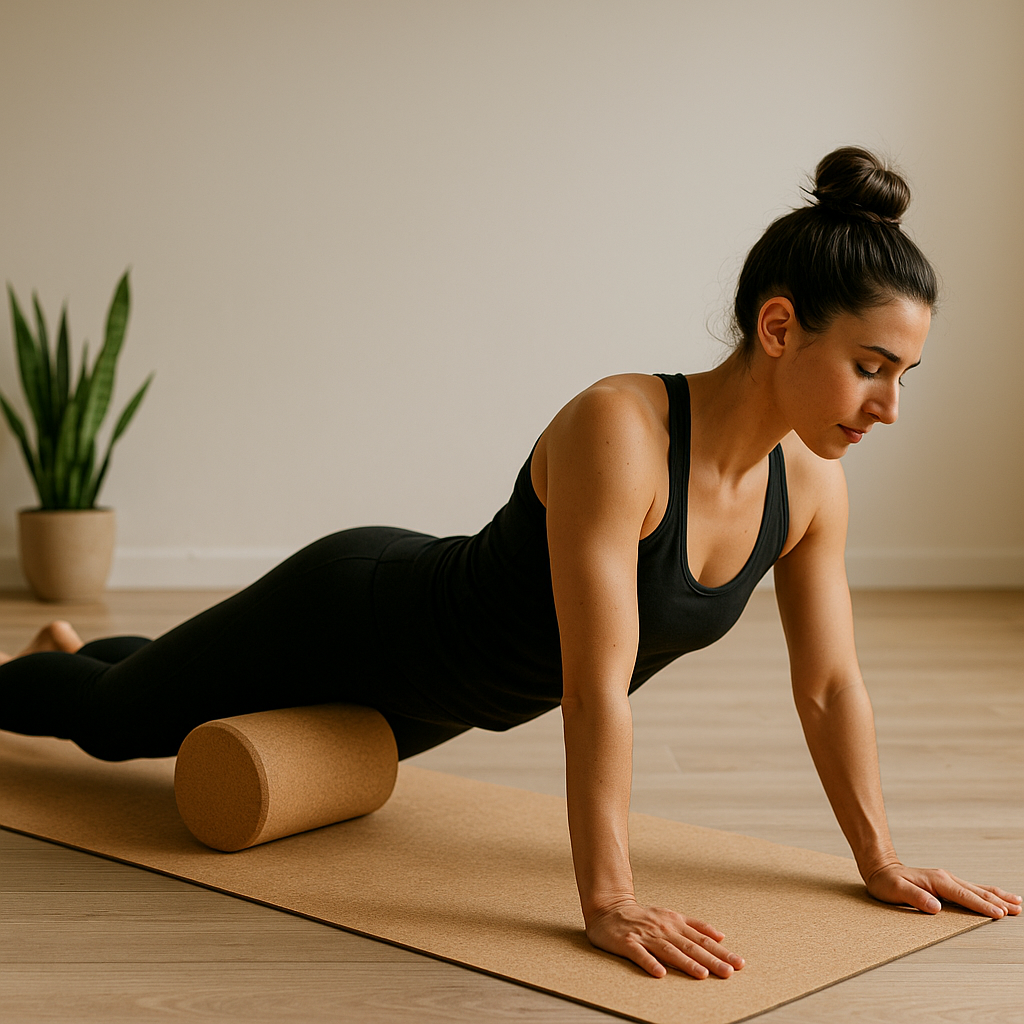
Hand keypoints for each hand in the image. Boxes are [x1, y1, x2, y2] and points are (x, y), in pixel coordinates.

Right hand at [585, 899, 744, 978]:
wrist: (608, 909)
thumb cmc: (641, 916)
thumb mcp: (670, 916)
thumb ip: (695, 926)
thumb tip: (720, 936)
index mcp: (674, 923)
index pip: (702, 939)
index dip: (720, 952)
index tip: (738, 963)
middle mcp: (663, 928)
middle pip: (690, 946)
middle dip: (710, 959)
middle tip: (728, 972)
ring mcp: (645, 935)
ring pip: (669, 950)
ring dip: (686, 962)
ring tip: (701, 974)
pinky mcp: (627, 943)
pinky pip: (640, 954)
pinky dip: (650, 963)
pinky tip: (660, 974)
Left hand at [866, 863, 1021, 918]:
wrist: (880, 868)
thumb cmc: (886, 882)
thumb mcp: (895, 890)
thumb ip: (915, 898)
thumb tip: (935, 907)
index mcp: (936, 881)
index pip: (963, 896)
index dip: (981, 905)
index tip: (998, 913)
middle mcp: (945, 878)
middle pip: (976, 891)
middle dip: (998, 901)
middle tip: (1017, 910)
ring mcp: (947, 880)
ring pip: (977, 889)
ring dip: (997, 896)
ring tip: (1016, 903)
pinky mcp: (946, 884)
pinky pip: (971, 889)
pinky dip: (987, 893)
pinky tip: (997, 897)